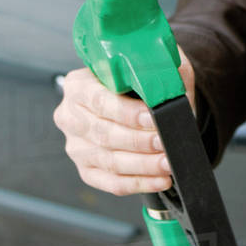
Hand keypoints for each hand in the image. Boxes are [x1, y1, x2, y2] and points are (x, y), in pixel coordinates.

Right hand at [53, 45, 197, 195]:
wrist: (136, 98)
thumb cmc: (141, 80)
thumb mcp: (151, 63)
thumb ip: (159, 70)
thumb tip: (173, 87)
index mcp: (79, 86)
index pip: (99, 101)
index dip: (127, 112)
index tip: (152, 118)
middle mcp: (71, 116)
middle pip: (104, 134)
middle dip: (139, 141)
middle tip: (165, 141)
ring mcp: (77, 146)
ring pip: (110, 161)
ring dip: (143, 165)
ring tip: (168, 162)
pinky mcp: (87, 170)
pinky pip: (112, 182)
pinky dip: (139, 182)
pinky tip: (160, 179)